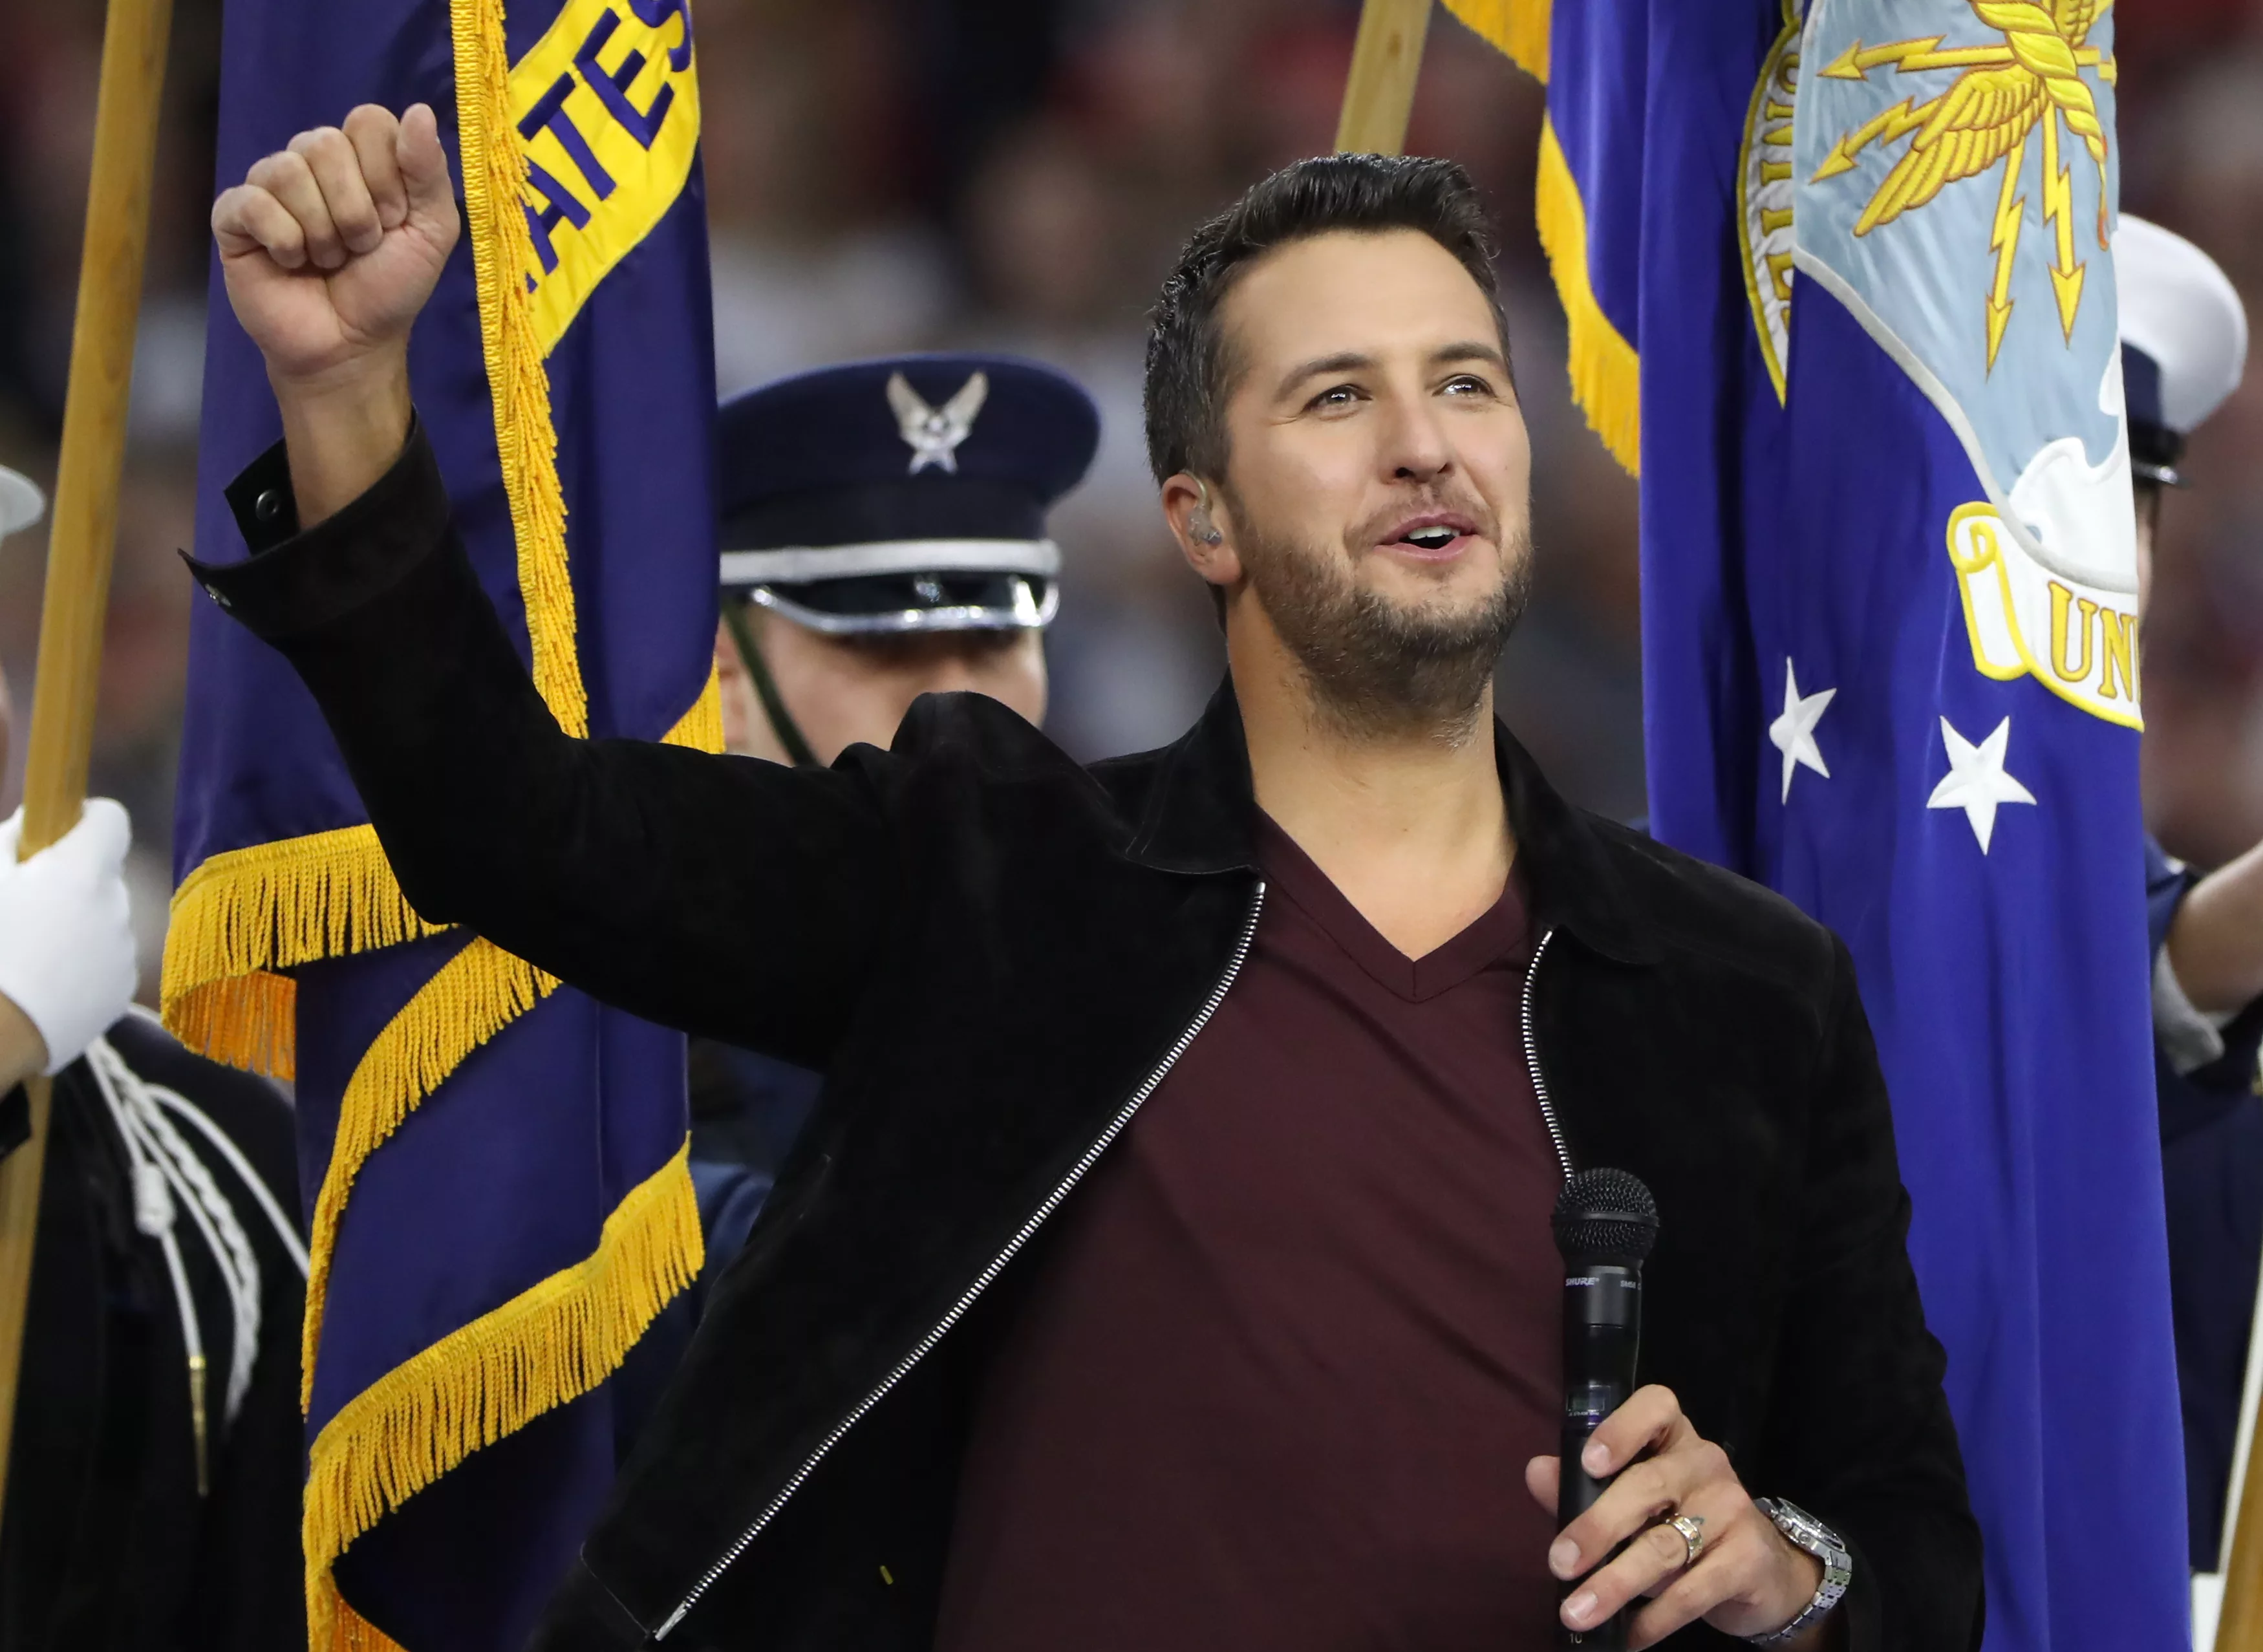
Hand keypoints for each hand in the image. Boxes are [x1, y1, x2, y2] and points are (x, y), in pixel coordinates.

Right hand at [0, 801, 136, 1082]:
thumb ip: (10, 839)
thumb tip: (33, 822)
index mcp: (82, 872)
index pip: (111, 819)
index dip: (85, 821)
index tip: (59, 834)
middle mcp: (116, 906)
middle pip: (103, 875)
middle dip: (72, 881)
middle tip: (27, 906)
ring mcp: (123, 950)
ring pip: (104, 919)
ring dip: (78, 924)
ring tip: (29, 953)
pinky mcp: (123, 990)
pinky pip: (107, 960)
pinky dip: (83, 963)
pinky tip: (45, 983)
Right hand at [213, 103, 457, 391]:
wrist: (351, 346)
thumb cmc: (390, 289)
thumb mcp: (431, 232)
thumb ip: (428, 171)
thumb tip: (418, 110)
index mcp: (360, 158)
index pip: (368, 121)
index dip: (387, 176)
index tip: (395, 219)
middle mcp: (312, 163)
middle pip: (324, 142)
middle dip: (355, 210)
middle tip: (360, 248)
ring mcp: (270, 187)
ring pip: (287, 170)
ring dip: (321, 231)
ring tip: (326, 260)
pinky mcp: (234, 216)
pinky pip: (252, 202)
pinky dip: (283, 239)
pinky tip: (290, 262)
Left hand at [1526, 1385, 1834, 1649]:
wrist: (1763, 1573)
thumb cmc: (1682, 1526)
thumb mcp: (1632, 1504)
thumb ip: (1581, 1488)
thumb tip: (1537, 1472)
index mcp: (1673, 1438)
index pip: (1656, 1407)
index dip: (1620, 1429)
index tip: (1588, 1464)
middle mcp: (1706, 1463)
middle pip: (1648, 1485)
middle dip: (1597, 1527)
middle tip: (1560, 1563)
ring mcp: (1732, 1509)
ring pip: (1665, 1546)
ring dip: (1615, 1584)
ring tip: (1578, 1613)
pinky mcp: (1749, 1559)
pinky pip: (1693, 1591)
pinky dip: (1654, 1618)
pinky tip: (1628, 1636)